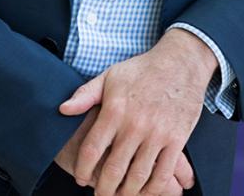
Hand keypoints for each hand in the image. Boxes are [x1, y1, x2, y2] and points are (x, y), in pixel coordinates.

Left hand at [59, 30, 214, 194]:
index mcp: (114, 109)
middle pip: (114, 169)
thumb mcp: (110, 76)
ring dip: (127, 193)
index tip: (81, 178)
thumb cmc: (142, 70)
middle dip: (104, 189)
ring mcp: (157, 133)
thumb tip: (63, 109)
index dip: (83, 169)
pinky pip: (163, 173)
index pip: (92, 149)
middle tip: (100, 195)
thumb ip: (85, 95)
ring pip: (138, 176)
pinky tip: (145, 191)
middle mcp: (134, 124)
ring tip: (120, 195)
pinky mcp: (177, 138)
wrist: (180, 62)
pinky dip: (153, 188)